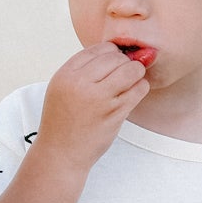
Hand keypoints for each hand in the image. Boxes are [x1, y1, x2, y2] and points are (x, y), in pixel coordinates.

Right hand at [37, 43, 148, 170]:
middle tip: (123, 74)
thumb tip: (117, 53)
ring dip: (136, 73)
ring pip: (131, 70)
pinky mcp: (115, 113)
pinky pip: (139, 89)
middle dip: (124, 63)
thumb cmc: (62, 121)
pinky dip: (141, 88)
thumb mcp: (61, 88)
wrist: (61, 153)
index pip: (97, 49)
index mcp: (66, 75)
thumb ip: (83, 70)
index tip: (114, 62)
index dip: (110, 53)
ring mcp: (99, 99)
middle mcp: (81, 84)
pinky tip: (133, 93)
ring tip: (130, 82)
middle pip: (115, 57)